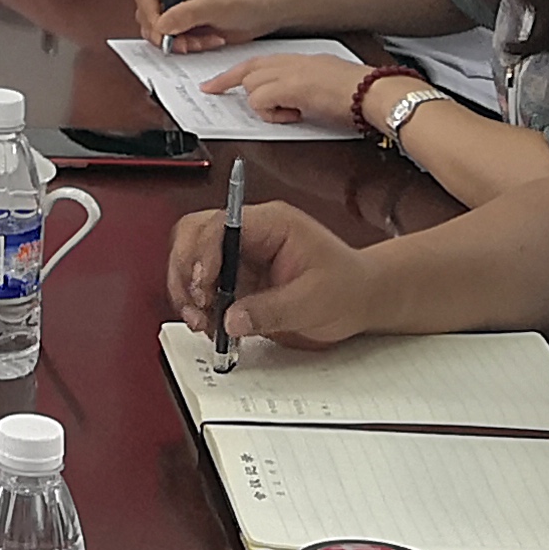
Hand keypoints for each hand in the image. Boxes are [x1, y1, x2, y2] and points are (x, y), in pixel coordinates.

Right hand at [136, 0, 273, 46]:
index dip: (150, 14)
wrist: (266, 12)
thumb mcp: (213, 5)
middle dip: (164, 31)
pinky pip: (176, 38)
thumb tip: (161, 26)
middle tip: (177, 42)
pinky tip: (208, 40)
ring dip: (178, 41)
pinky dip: (188, 45)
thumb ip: (184, 15)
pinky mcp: (188, 23)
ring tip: (198, 42)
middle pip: (149, 13)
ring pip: (161, 29)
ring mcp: (181, 7)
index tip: (162, 30)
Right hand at [163, 197, 375, 346]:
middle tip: (196, 306)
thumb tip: (231, 319)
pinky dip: (198, 306)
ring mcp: (241, 256)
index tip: (204, 285)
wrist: (362, 298)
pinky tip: (210, 325)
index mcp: (270, 224)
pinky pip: (204, 286)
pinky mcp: (238, 279)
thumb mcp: (314, 301)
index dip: (204, 254)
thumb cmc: (349, 286)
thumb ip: (271, 310)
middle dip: (186, 271)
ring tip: (200, 321)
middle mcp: (249, 234)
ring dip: (187, 290)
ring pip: (191, 259)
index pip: (220, 225)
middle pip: (194, 235)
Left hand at [210, 51, 392, 130]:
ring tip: (290, 113)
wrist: (376, 92)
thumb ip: (304, 85)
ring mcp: (290, 73)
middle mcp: (292, 62)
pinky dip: (271, 113)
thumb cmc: (361, 92)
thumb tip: (293, 100)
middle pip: (248, 70)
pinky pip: (260, 101)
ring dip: (263, 105)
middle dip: (228, 83)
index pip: (258, 62)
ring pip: (251, 86)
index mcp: (301, 60)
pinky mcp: (290, 87)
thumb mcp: (326, 82)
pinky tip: (294, 116)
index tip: (215, 81)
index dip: (234, 73)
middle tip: (211, 91)